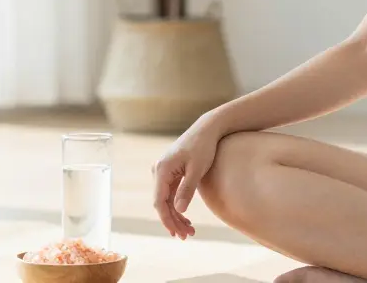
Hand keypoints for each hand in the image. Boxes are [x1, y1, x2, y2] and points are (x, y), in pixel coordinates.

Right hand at [151, 116, 222, 238]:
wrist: (207, 129)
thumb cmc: (204, 147)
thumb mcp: (197, 169)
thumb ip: (187, 189)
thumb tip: (179, 210)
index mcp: (162, 169)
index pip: (159, 201)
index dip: (167, 219)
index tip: (176, 233)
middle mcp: (158, 170)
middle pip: (162, 203)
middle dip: (173, 221)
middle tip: (187, 236)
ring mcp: (163, 171)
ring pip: (166, 200)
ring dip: (176, 216)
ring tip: (189, 231)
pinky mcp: (170, 172)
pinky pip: (170, 193)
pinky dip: (177, 206)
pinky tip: (185, 218)